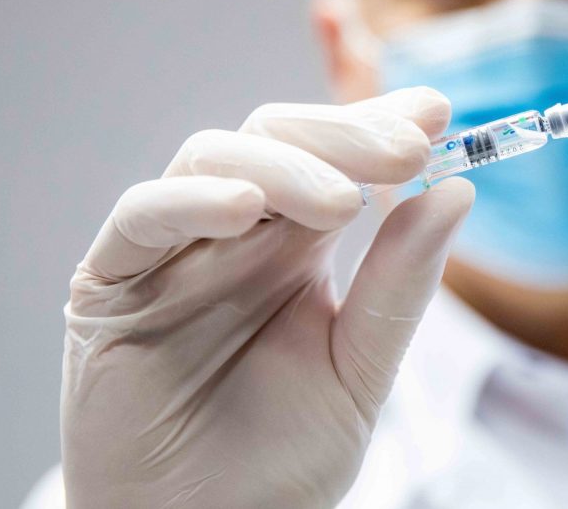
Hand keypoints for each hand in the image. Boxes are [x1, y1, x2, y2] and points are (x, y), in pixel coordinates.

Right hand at [61, 87, 473, 508]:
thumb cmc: (280, 455)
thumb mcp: (361, 366)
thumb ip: (400, 285)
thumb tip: (455, 195)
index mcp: (298, 242)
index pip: (337, 156)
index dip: (381, 125)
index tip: (437, 112)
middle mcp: (238, 232)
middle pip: (280, 139)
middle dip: (345, 135)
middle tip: (409, 148)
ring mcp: (175, 250)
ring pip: (215, 158)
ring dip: (283, 166)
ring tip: (341, 202)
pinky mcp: (112, 283)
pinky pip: (143, 218)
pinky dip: (190, 202)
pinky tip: (243, 211)